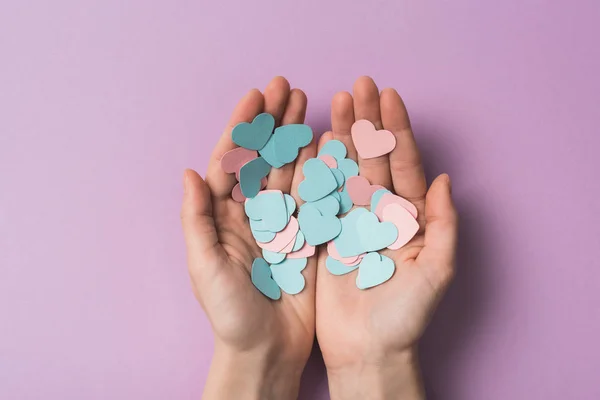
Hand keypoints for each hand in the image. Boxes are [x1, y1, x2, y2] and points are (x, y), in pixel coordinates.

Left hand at [181, 77, 317, 399]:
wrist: (266, 350)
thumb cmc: (229, 314)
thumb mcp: (205, 266)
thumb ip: (197, 218)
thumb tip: (188, 170)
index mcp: (223, 217)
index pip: (232, 161)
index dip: (243, 127)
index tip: (255, 97)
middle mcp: (252, 213)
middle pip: (263, 157)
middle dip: (272, 122)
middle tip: (286, 87)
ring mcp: (282, 222)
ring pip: (290, 169)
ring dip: (297, 136)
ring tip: (305, 104)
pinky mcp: (306, 236)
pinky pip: (314, 196)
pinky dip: (321, 169)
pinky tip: (327, 143)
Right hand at [315, 77, 457, 398]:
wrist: (367, 350)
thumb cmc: (406, 317)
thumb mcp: (436, 273)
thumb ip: (443, 226)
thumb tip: (446, 180)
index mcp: (410, 217)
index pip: (405, 164)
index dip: (397, 129)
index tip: (388, 96)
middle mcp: (382, 213)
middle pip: (375, 157)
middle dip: (368, 120)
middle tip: (360, 85)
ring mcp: (353, 221)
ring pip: (347, 168)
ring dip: (343, 135)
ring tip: (336, 102)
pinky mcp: (328, 234)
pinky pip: (322, 194)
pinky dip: (318, 166)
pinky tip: (315, 140)